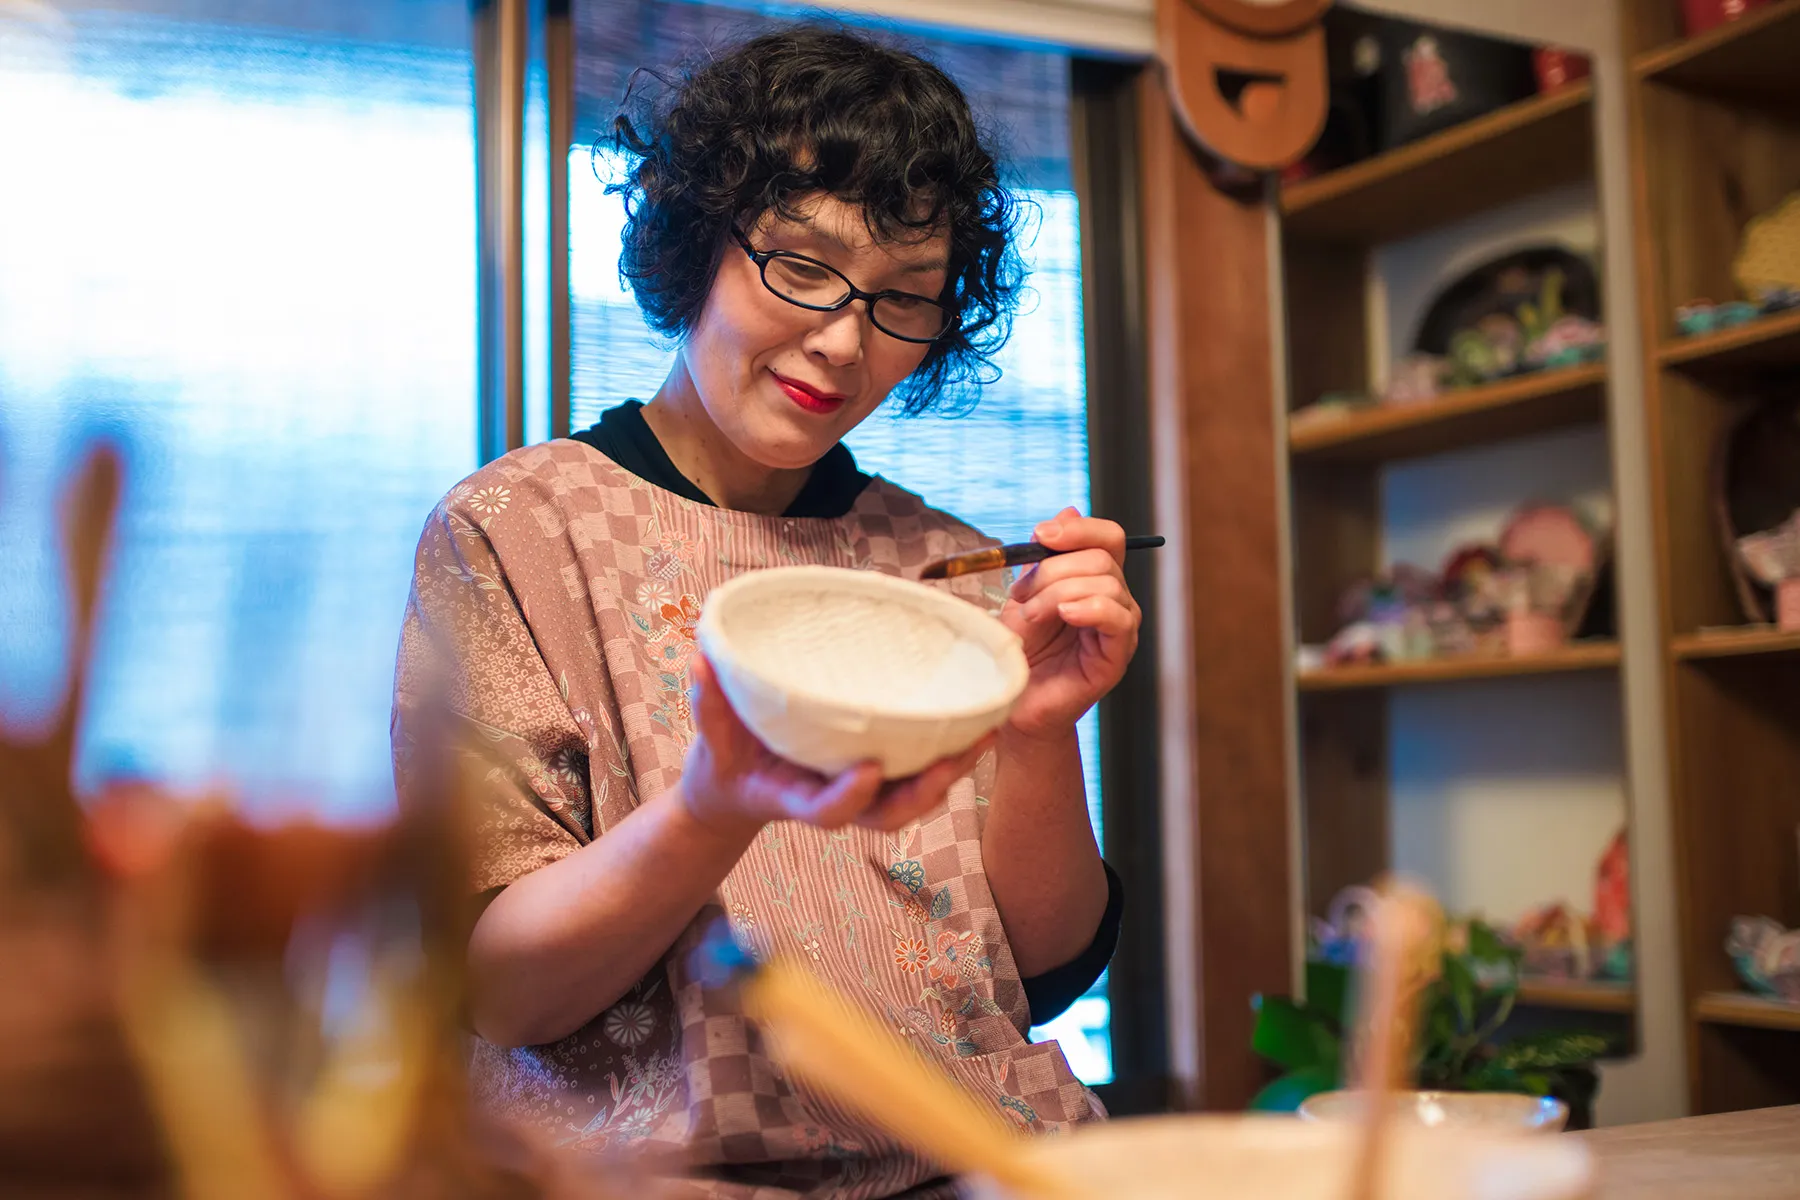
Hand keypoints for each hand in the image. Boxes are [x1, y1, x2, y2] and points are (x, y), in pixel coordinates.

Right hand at [678, 656, 992, 835]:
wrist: (735, 792)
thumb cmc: (724, 766)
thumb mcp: (708, 743)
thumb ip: (709, 706)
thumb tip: (702, 661)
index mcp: (792, 797)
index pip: (825, 811)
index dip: (849, 797)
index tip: (870, 769)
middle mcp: (833, 799)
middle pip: (886, 815)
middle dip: (922, 793)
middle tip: (950, 759)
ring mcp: (857, 791)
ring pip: (911, 797)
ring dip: (949, 771)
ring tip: (984, 732)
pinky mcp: (874, 772)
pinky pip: (915, 770)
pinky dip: (948, 751)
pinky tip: (978, 718)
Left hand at [999, 507, 1141, 740]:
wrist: (1011, 700)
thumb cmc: (1018, 649)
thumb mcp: (1024, 593)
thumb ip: (1045, 557)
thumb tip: (1069, 510)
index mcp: (1095, 580)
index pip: (1107, 537)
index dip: (1078, 528)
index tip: (1040, 534)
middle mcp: (1115, 599)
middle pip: (1102, 557)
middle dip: (1054, 569)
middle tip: (1021, 595)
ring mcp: (1119, 628)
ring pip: (1106, 583)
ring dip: (1058, 593)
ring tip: (1032, 617)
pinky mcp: (1117, 656)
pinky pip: (1119, 618)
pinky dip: (1090, 608)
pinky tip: (1065, 615)